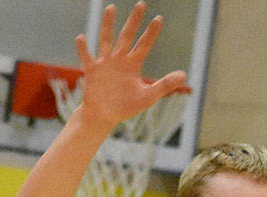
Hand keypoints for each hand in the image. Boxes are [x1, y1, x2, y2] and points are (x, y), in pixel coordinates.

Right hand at [74, 3, 191, 130]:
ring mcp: (105, 63)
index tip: (159, 18)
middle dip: (134, 21)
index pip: (144, 45)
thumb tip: (184, 75)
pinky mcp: (92, 70)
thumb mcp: (148, 96)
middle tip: (141, 4)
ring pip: (106, 40)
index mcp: (133, 65)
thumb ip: (165, 85)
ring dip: (108, 24)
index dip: (151, 32)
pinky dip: (83, 48)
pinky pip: (87, 56)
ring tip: (111, 7)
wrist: (104, 116)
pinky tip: (82, 37)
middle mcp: (119, 60)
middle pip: (127, 36)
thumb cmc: (125, 106)